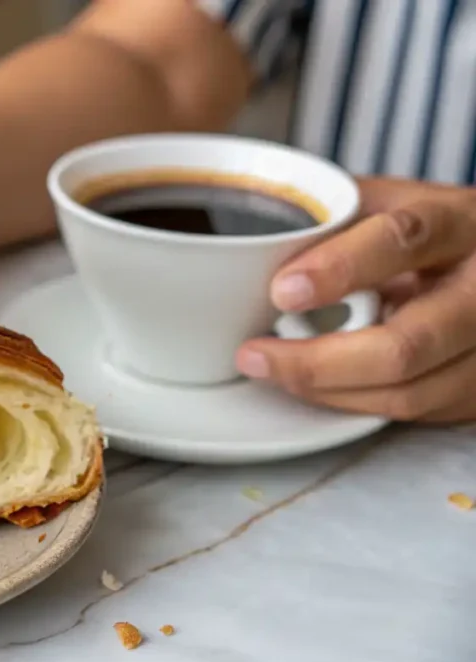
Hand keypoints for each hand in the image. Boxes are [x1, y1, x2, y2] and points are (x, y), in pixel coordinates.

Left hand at [236, 177, 475, 422]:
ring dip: (325, 389)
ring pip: (406, 391)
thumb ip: (336, 214)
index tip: (283, 290)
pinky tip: (315, 382)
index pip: (404, 239)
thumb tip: (260, 243)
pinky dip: (352, 400)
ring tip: (271, 369)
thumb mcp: (392, 201)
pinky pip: (412, 410)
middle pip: (405, 345)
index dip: (341, 267)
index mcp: (462, 221)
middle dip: (317, 361)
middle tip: (255, 354)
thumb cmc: (433, 230)